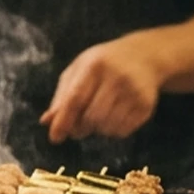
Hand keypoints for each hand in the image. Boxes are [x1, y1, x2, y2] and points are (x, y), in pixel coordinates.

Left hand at [41, 34, 166, 142]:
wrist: (144, 56)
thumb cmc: (103, 64)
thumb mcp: (79, 70)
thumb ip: (62, 95)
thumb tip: (46, 122)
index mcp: (95, 65)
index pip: (76, 98)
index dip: (64, 120)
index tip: (55, 138)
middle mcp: (117, 78)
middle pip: (91, 117)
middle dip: (80, 128)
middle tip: (78, 127)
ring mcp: (135, 92)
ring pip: (107, 128)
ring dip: (97, 130)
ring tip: (97, 117)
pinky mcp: (147, 105)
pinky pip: (122, 131)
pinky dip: (112, 131)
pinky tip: (113, 117)